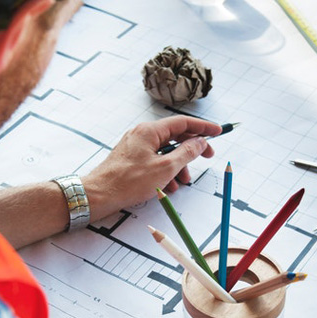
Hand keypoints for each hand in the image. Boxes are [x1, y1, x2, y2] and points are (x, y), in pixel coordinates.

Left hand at [83, 116, 222, 219]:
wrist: (98, 195)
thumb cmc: (127, 181)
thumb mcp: (165, 168)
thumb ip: (186, 153)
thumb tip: (200, 142)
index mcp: (150, 131)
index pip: (183, 122)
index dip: (203, 127)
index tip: (218, 131)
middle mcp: (142, 134)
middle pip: (175, 137)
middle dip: (191, 151)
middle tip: (207, 157)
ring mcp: (135, 146)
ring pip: (165, 152)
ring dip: (178, 166)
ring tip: (182, 182)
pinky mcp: (131, 159)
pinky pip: (155, 161)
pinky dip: (165, 172)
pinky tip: (167, 187)